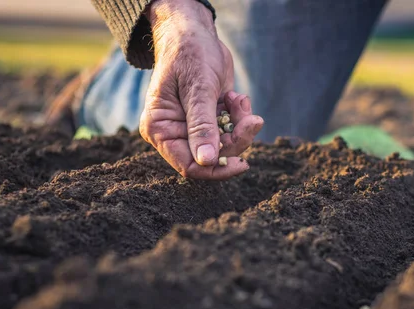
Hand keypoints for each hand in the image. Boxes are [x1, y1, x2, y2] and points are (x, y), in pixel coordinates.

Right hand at [140, 0, 263, 179]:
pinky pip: (231, 130)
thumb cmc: (189, 53)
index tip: (242, 162)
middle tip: (253, 120)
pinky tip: (236, 97)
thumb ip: (202, 125)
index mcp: (160, 129)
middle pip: (212, 157)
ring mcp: (193, 127)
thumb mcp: (197, 88)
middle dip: (235, 139)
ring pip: (225, 144)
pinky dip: (239, 116)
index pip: (188, 165)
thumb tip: (207, 161)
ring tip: (240, 101)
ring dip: (240, 125)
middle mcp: (175, 132)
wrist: (195, 32)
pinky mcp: (210, 120)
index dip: (215, 169)